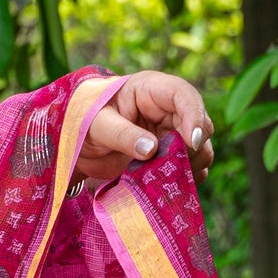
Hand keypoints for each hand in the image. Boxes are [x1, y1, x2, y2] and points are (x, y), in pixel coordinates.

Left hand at [76, 70, 213, 185]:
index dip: (194, 116)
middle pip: (200, 124)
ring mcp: (171, 133)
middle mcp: (167, 110)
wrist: (77, 145)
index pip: (184, 95)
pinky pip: (191, 167)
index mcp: (151, 90)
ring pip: (200, 148)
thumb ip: (122, 135)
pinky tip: (170, 186)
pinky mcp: (170, 155)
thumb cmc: (84, 123)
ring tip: (165, 178)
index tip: (191, 141)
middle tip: (170, 166)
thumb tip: (151, 149)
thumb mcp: (97, 126)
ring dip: (190, 165)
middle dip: (192, 147)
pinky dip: (187, 178)